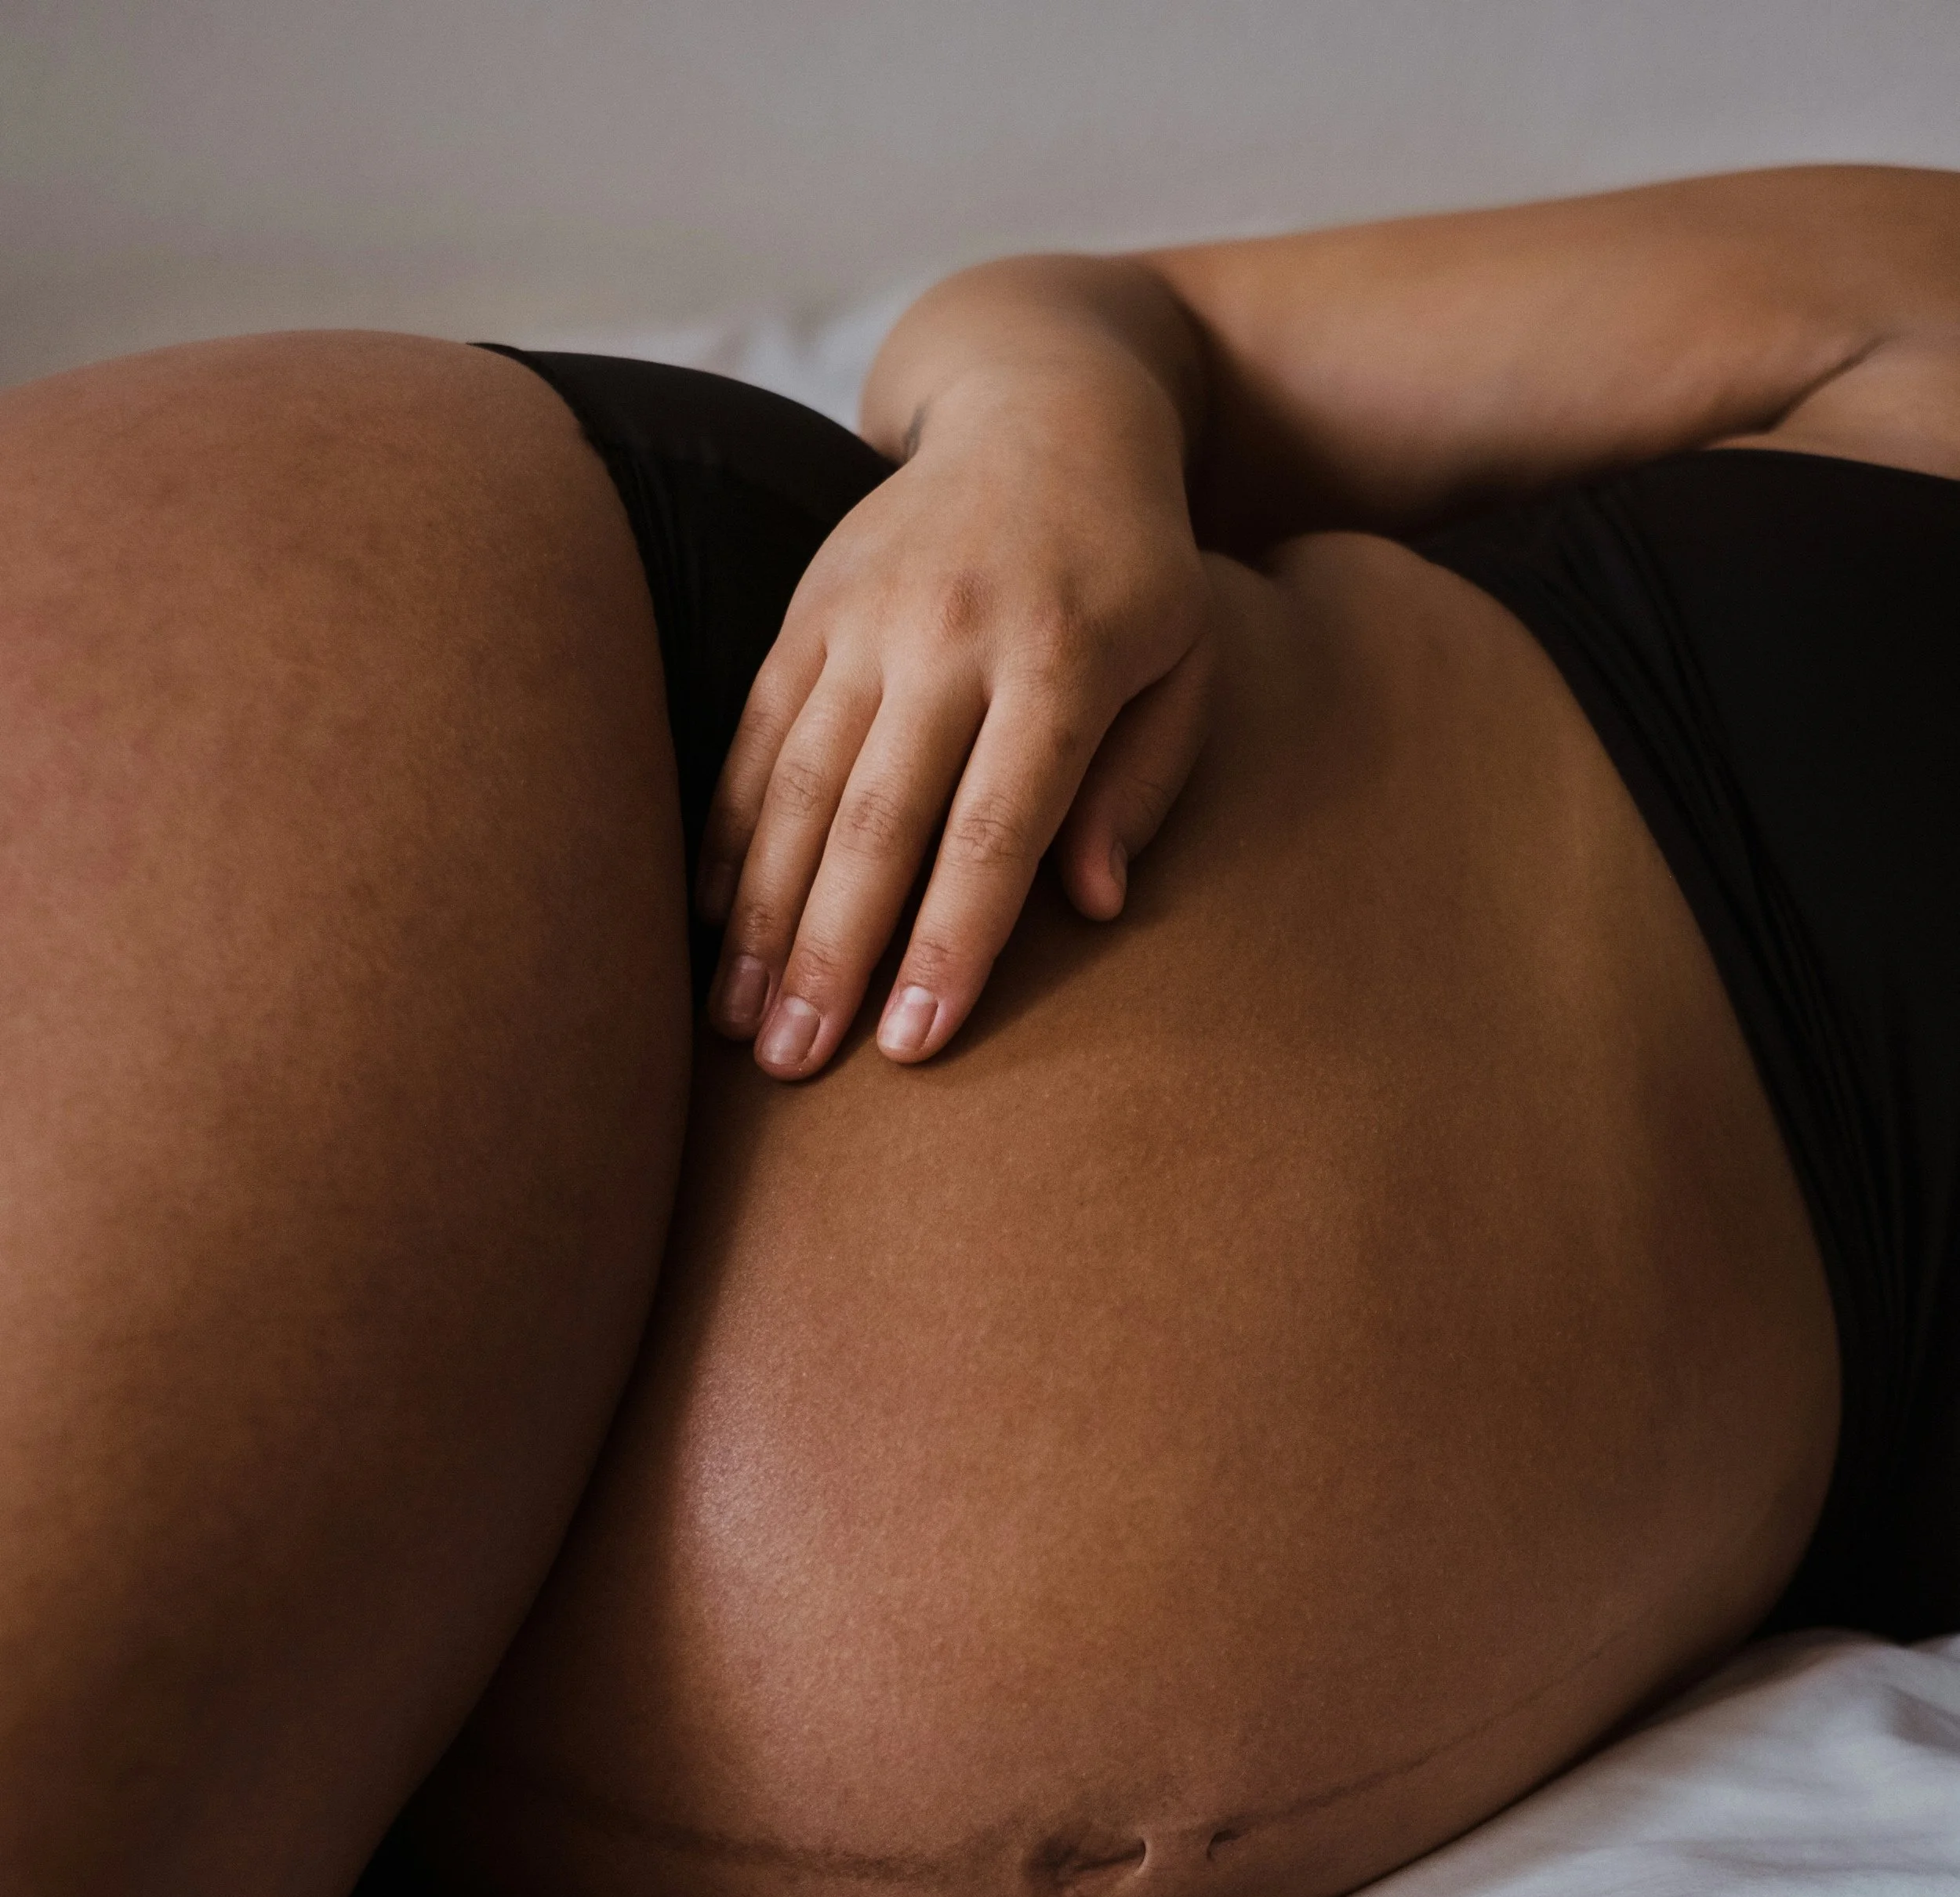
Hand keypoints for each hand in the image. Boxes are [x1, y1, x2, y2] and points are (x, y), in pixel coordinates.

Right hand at [696, 385, 1212, 1077]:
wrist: (1043, 409)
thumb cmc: (1135, 573)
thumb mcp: (1184, 666)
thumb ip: (1144, 784)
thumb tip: (1090, 907)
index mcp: (1062, 660)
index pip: (994, 831)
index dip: (948, 944)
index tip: (911, 1046)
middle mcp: (950, 635)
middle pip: (876, 822)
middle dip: (830, 954)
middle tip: (793, 1066)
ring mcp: (864, 617)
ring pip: (796, 787)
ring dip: (762, 915)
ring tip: (738, 1021)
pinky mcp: (807, 609)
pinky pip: (755, 734)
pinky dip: (730, 833)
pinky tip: (714, 923)